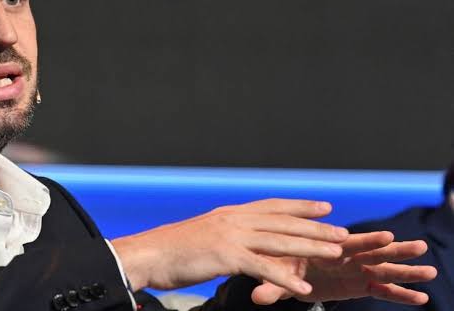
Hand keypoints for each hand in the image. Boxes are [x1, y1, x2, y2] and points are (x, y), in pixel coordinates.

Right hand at [111, 198, 348, 294]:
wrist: (149, 254)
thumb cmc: (172, 249)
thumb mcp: (204, 234)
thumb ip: (225, 234)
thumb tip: (238, 241)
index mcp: (230, 213)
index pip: (273, 205)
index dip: (301, 206)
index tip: (325, 206)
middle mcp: (234, 219)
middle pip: (284, 221)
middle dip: (316, 227)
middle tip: (343, 231)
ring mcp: (232, 236)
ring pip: (280, 241)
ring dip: (311, 247)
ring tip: (336, 253)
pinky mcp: (227, 256)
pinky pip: (264, 268)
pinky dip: (286, 278)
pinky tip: (303, 288)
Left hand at [251, 231, 436, 304]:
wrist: (285, 267)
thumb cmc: (282, 264)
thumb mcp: (277, 275)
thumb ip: (272, 286)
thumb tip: (257, 299)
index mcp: (328, 246)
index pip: (351, 242)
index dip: (368, 240)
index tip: (388, 235)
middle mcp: (346, 256)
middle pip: (374, 252)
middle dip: (396, 250)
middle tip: (419, 247)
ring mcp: (356, 270)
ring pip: (384, 268)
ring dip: (405, 269)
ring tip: (429, 271)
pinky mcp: (360, 284)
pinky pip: (383, 290)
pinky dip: (400, 294)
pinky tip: (421, 297)